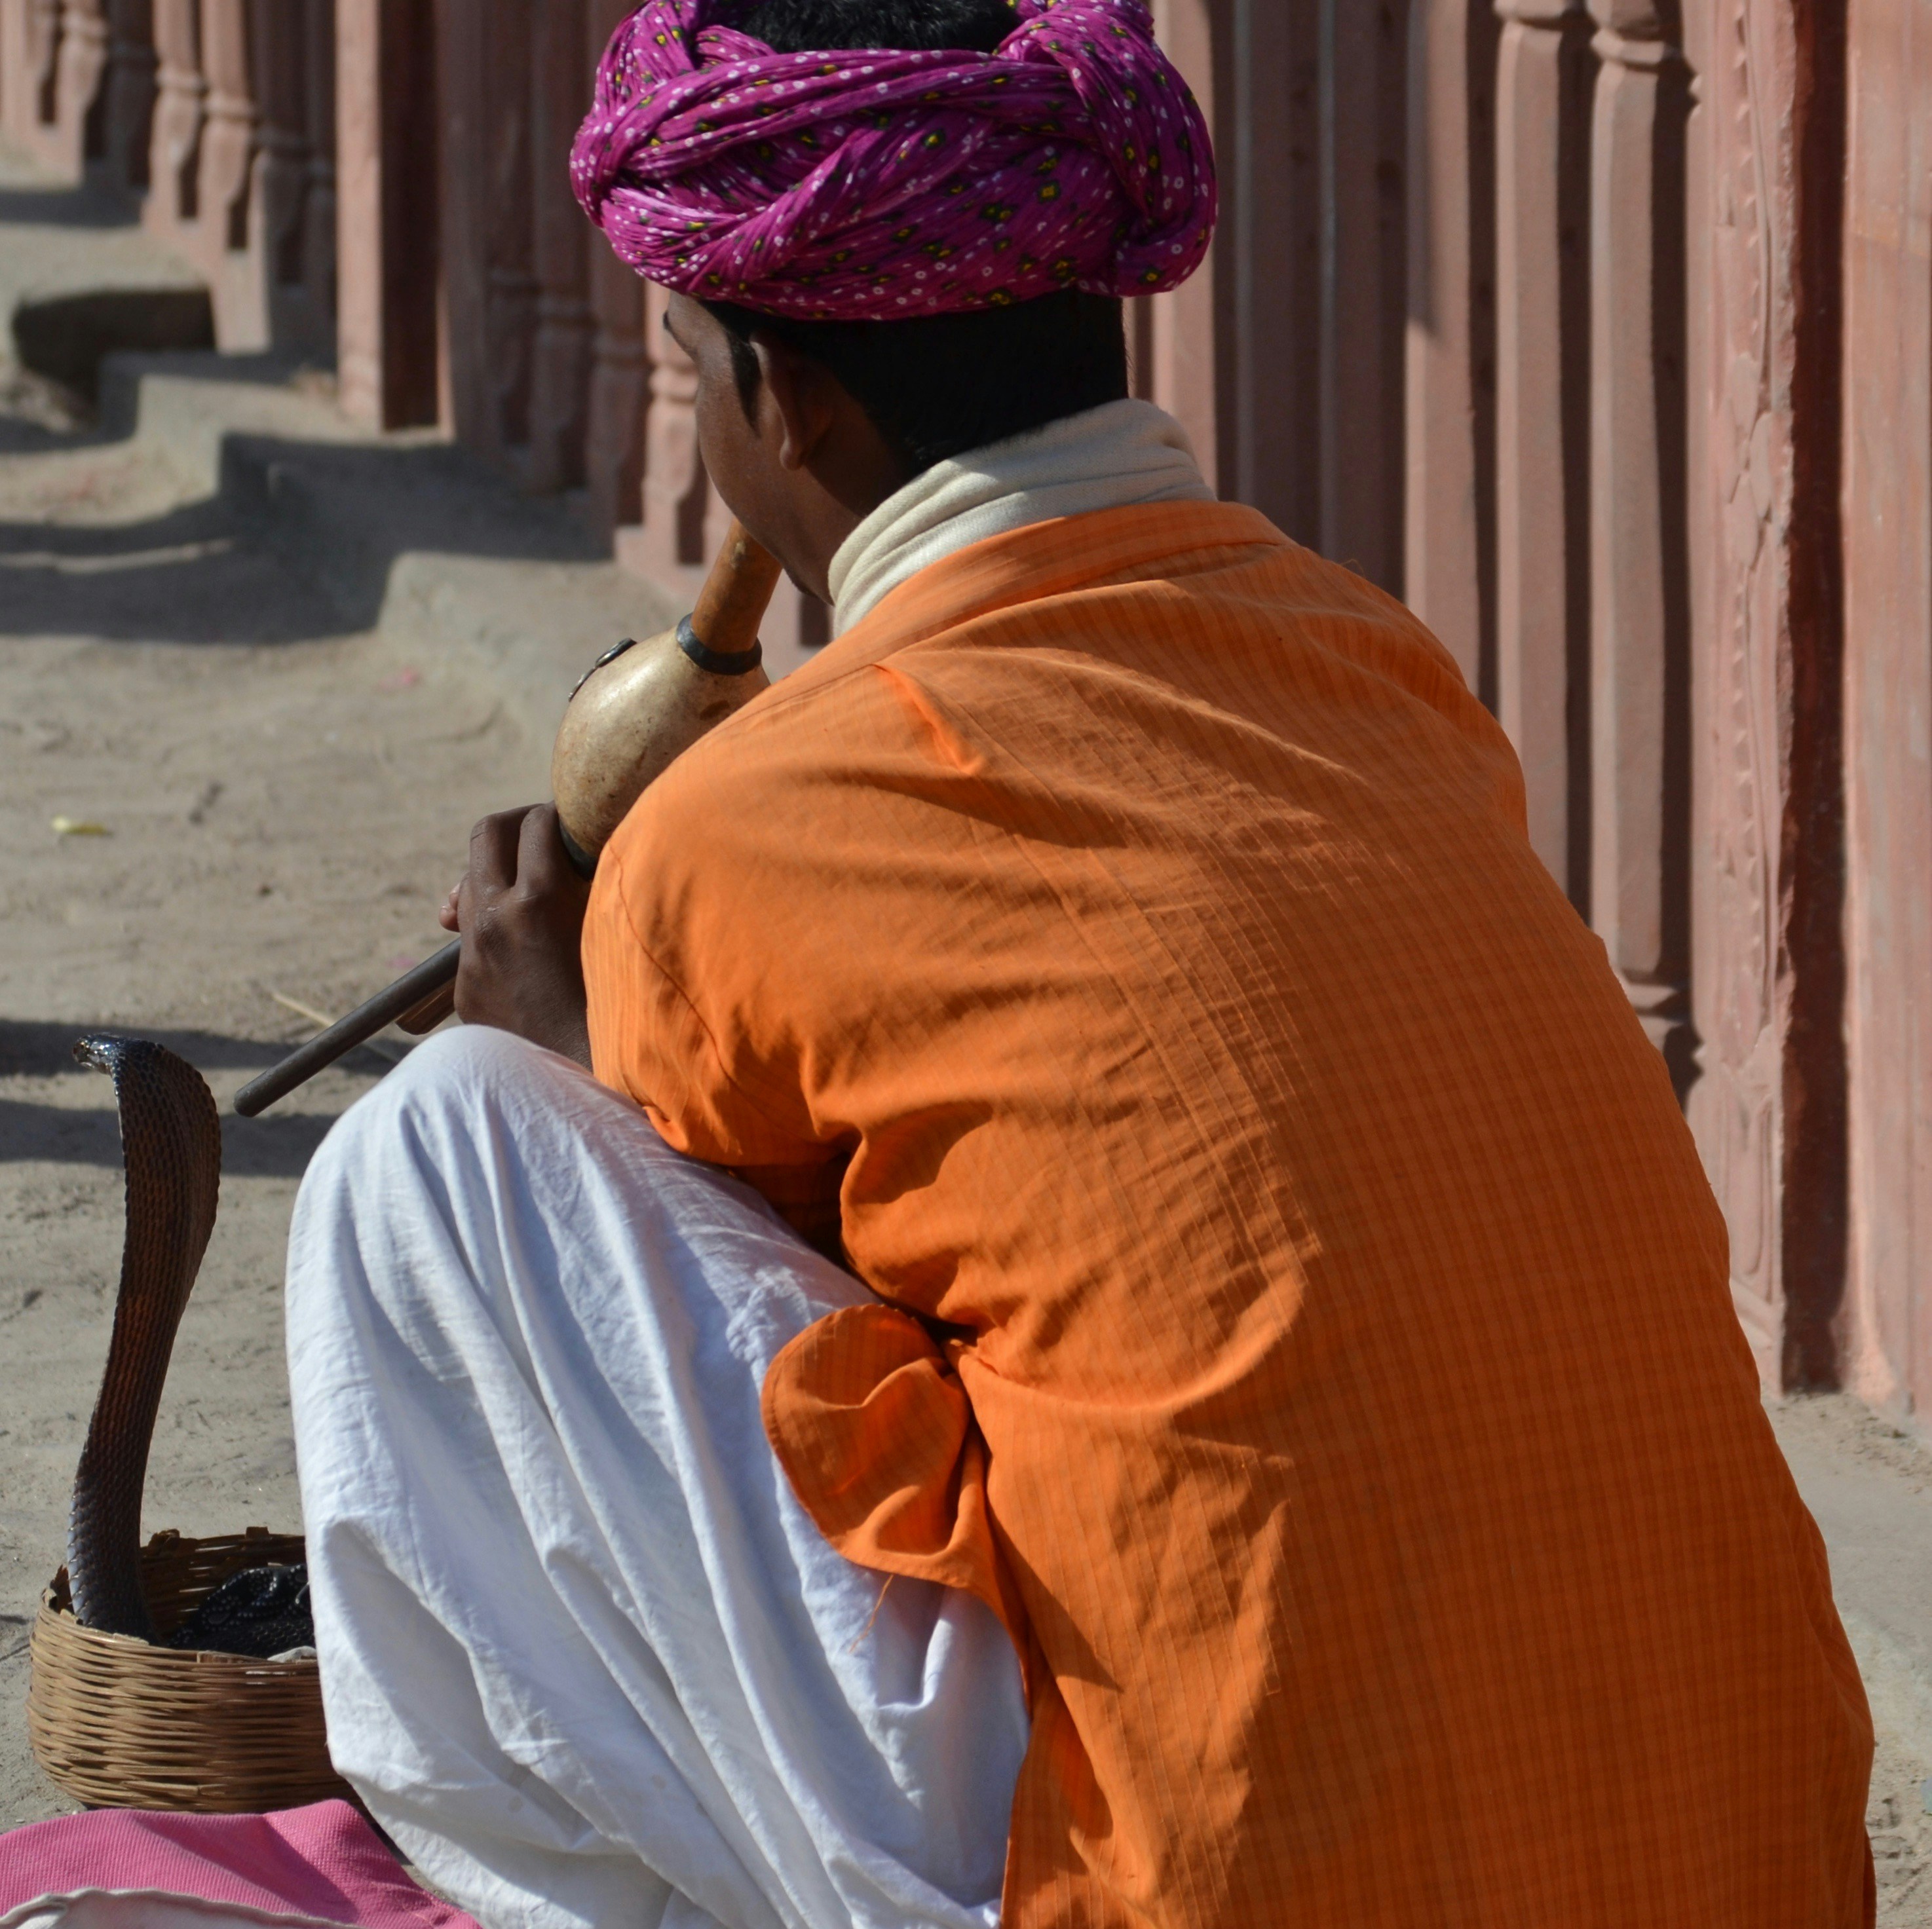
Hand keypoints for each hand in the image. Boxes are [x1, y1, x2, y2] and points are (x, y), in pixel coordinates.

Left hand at [441, 804, 592, 1065]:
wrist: (585, 1081)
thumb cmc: (621, 1007)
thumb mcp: (614, 933)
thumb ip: (598, 886)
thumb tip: (588, 853)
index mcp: (538, 899)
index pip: (536, 822)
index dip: (559, 814)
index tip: (573, 822)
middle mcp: (494, 919)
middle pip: (485, 835)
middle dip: (516, 825)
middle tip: (542, 834)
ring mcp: (473, 956)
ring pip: (470, 886)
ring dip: (499, 876)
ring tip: (531, 888)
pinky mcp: (466, 989)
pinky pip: (473, 939)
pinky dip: (497, 929)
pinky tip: (528, 950)